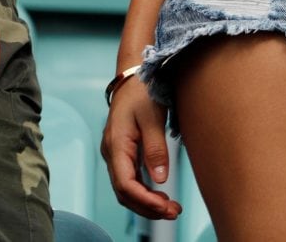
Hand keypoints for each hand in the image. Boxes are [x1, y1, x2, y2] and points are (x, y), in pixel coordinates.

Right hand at [100, 76, 181, 220]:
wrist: (133, 73)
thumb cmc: (142, 90)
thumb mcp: (152, 116)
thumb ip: (155, 147)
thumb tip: (160, 179)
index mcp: (116, 144)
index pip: (125, 184)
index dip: (144, 200)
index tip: (165, 207)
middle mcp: (111, 152)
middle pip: (124, 192)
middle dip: (147, 207)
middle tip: (173, 212)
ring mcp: (115, 152)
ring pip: (126, 188)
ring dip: (146, 202)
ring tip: (170, 208)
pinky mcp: (122, 151)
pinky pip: (129, 178)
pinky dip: (143, 190)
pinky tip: (159, 195)